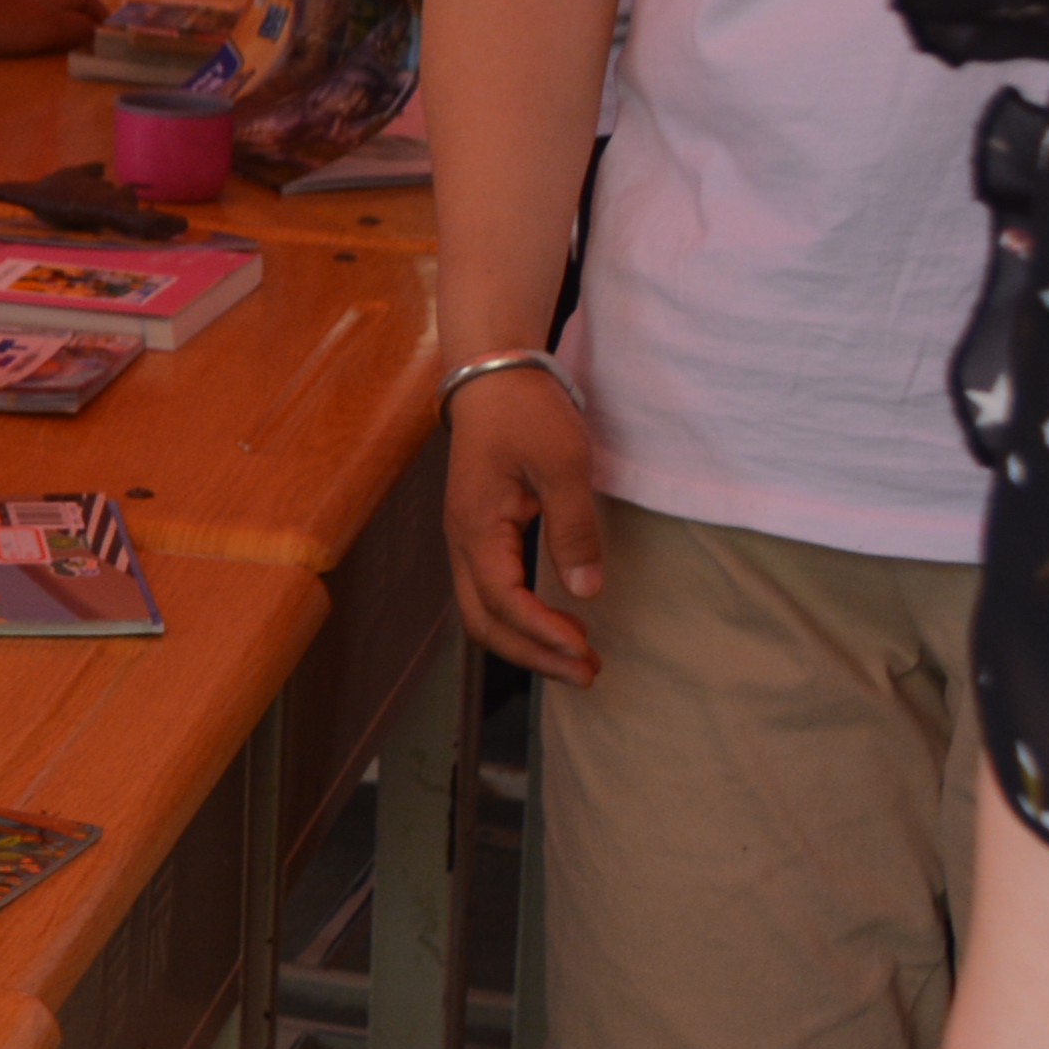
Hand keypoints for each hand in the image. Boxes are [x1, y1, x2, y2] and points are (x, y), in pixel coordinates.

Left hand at [0, 0, 102, 61]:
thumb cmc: (6, 25)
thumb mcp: (53, 27)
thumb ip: (78, 29)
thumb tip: (97, 33)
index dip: (96, 11)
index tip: (105, 33)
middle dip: (69, 7)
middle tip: (77, 35)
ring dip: (36, 8)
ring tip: (45, 33)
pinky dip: (3, 18)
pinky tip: (4, 32)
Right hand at [444, 362, 605, 683]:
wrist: (492, 375)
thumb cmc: (527, 414)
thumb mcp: (563, 465)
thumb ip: (575, 529)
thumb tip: (586, 590)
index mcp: (476, 527)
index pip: (502, 600)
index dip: (542, 632)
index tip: (586, 650)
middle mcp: (460, 541)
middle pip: (482, 621)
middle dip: (532, 655)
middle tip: (588, 674)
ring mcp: (465, 539)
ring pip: (481, 612)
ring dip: (526, 641)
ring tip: (577, 658)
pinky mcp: (478, 533)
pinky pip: (488, 592)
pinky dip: (520, 619)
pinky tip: (554, 624)